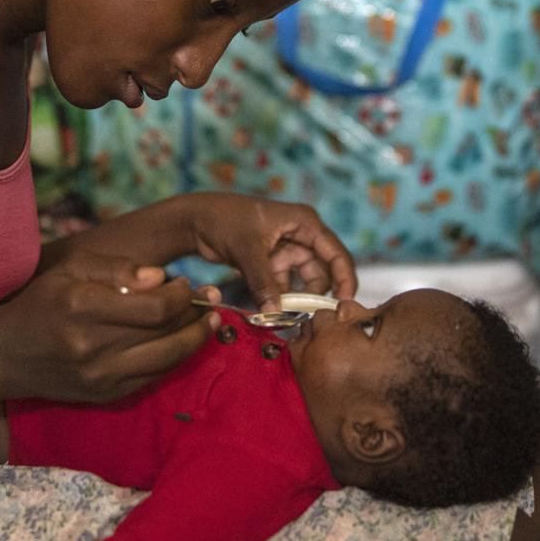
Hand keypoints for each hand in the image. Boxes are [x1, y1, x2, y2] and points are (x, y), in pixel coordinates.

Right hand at [0, 252, 215, 404]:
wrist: (3, 356)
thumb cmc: (40, 303)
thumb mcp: (70, 269)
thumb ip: (117, 268)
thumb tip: (161, 278)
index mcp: (83, 307)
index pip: (155, 306)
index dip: (182, 294)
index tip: (188, 283)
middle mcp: (92, 346)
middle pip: (167, 333)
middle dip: (197, 315)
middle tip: (211, 300)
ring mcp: (99, 377)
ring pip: (167, 360)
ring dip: (194, 341)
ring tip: (208, 323)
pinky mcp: (104, 396)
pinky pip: (153, 379)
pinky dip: (174, 361)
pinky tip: (182, 344)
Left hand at [184, 193, 357, 301]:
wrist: (194, 220)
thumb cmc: (224, 221)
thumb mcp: (247, 250)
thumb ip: (263, 282)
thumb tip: (276, 312)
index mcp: (305, 223)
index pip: (336, 254)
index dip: (345, 280)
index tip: (345, 306)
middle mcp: (301, 235)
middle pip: (324, 270)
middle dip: (318, 295)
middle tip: (314, 320)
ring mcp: (286, 249)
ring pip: (304, 281)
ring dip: (298, 299)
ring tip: (290, 318)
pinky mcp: (272, 262)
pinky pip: (285, 285)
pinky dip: (281, 298)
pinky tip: (274, 312)